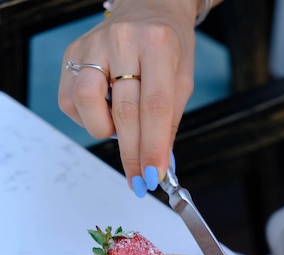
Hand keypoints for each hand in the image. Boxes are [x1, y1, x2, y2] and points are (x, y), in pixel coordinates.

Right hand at [58, 0, 198, 190]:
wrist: (150, 6)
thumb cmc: (168, 45)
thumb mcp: (182, 79)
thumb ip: (169, 122)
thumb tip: (157, 164)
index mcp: (157, 44)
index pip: (154, 107)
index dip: (153, 147)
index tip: (153, 176)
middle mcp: (122, 41)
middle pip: (124, 112)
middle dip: (132, 154)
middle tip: (138, 179)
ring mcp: (92, 45)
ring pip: (87, 103)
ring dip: (104, 130)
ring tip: (120, 126)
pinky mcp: (72, 54)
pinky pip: (71, 101)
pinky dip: (89, 117)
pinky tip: (105, 110)